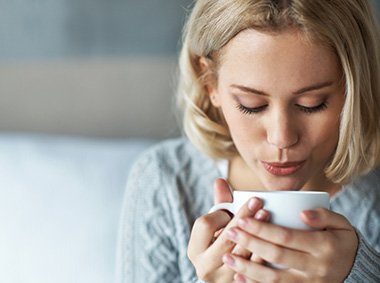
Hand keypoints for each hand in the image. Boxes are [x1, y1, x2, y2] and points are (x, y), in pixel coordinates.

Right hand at [187, 179, 268, 282]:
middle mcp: (205, 267)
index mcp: (194, 250)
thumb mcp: (217, 227)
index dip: (220, 214)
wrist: (226, 277)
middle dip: (242, 218)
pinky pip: (255, 269)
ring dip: (256, 233)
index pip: (205, 225)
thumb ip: (220, 205)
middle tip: (257, 202)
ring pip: (241, 254)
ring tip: (267, 214)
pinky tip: (273, 238)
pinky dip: (264, 252)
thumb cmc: (221, 245)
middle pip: (225, 238)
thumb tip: (220, 180)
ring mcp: (222, 280)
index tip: (230, 210)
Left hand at [223, 208, 357, 282]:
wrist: (354, 268)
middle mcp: (315, 268)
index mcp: (323, 246)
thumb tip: (302, 213)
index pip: (286, 236)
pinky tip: (240, 277)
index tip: (242, 219)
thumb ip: (323, 215)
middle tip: (231, 232)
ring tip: (227, 257)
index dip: (262, 228)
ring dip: (247, 268)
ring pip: (273, 278)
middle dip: (249, 243)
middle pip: (276, 255)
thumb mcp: (340, 224)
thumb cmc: (341, 240)